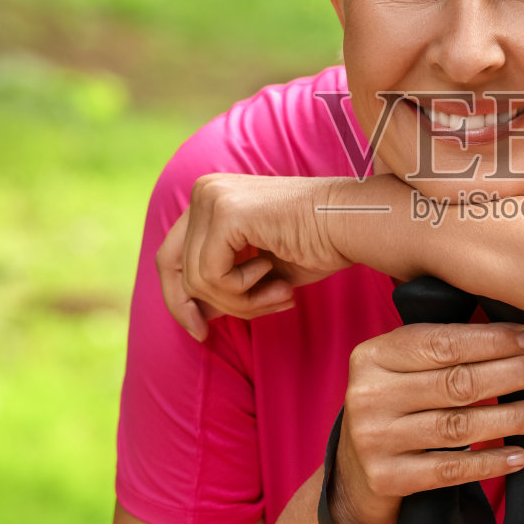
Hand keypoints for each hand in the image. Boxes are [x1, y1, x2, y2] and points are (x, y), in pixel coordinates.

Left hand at [158, 173, 353, 334]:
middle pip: (176, 269)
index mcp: (210, 198)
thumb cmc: (318, 244)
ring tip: (280, 294)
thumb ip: (222, 283)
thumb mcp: (258, 270)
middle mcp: (204, 191)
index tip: (200, 333)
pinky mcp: (226, 212)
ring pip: (196, 279)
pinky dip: (244, 291)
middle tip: (259, 312)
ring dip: (240, 301)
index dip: (179, 300)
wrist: (353, 226)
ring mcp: (212, 198)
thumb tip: (194, 313)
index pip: (170, 256)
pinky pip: (212, 276)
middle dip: (218, 304)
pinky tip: (276, 277)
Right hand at [327, 320, 523, 523]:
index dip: (494, 339)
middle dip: (515, 372)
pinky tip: (521, 455)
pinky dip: (490, 462)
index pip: (443, 342)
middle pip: (457, 381)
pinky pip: (450, 470)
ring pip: (459, 425)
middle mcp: (369, 394)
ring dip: (513, 417)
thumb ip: (445, 350)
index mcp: (373, 356)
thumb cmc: (394, 410)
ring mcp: (375, 439)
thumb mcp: (402, 372)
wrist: (351, 479)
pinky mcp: (387, 478)